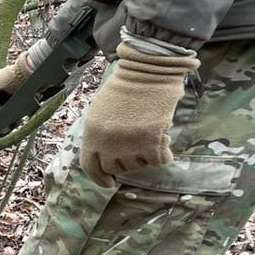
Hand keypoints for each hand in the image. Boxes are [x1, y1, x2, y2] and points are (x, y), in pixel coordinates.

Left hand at [79, 43, 198, 187]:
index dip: (99, 178)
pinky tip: (163, 142)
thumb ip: (99, 134)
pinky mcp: (151, 142)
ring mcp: (129, 145)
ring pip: (138, 165)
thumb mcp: (99, 111)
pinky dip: (163, 154)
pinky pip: (159, 161)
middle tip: (135, 151)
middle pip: (116, 168)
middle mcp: (108, 143)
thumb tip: (104, 156)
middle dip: (126, 163)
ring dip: (145, 156)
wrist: (147, 71)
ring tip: (148, 136)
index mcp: (91, 134)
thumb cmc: (124, 87)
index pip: (90, 167)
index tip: (108, 183)